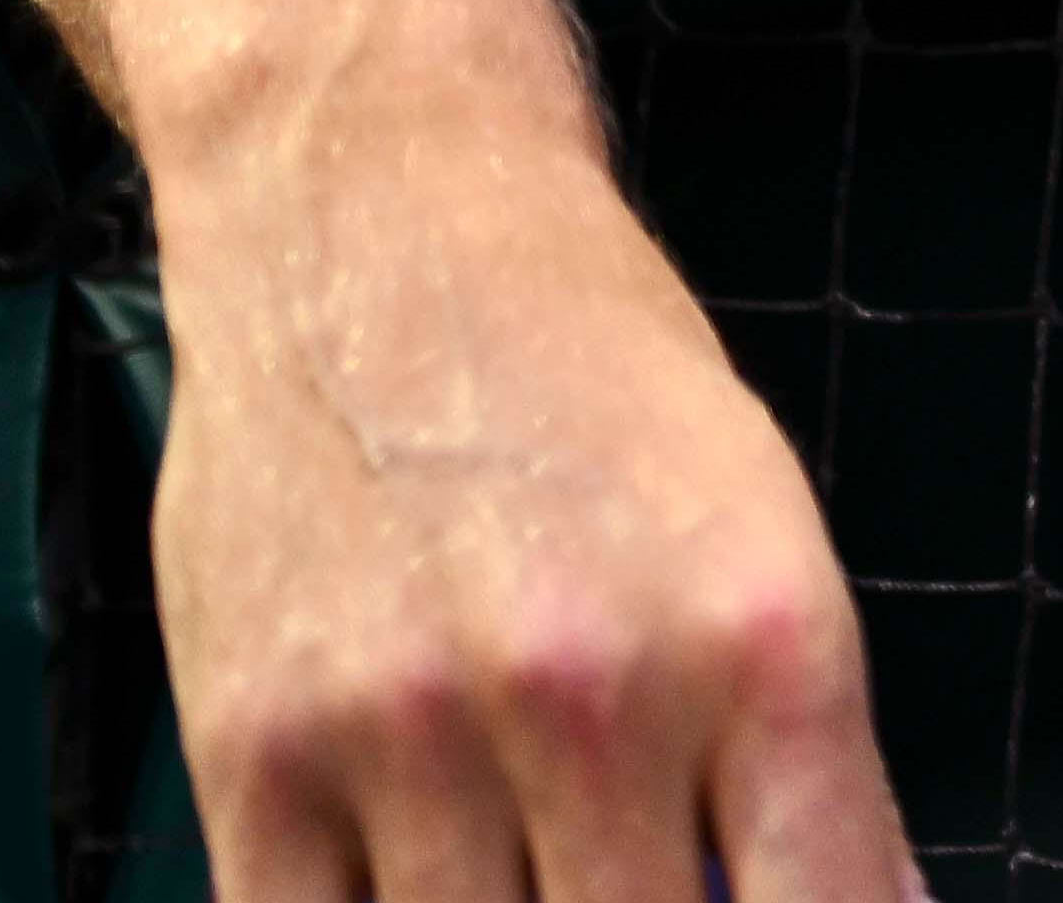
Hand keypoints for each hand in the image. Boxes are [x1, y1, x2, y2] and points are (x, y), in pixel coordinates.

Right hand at [153, 119, 914, 902]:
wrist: (382, 226)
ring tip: (535, 867)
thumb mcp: (767, 547)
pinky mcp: (252, 759)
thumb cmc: (596, 386)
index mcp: (763, 645)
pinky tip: (426, 887)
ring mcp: (409, 740)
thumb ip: (810, 766)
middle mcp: (595, 697)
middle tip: (635, 880)